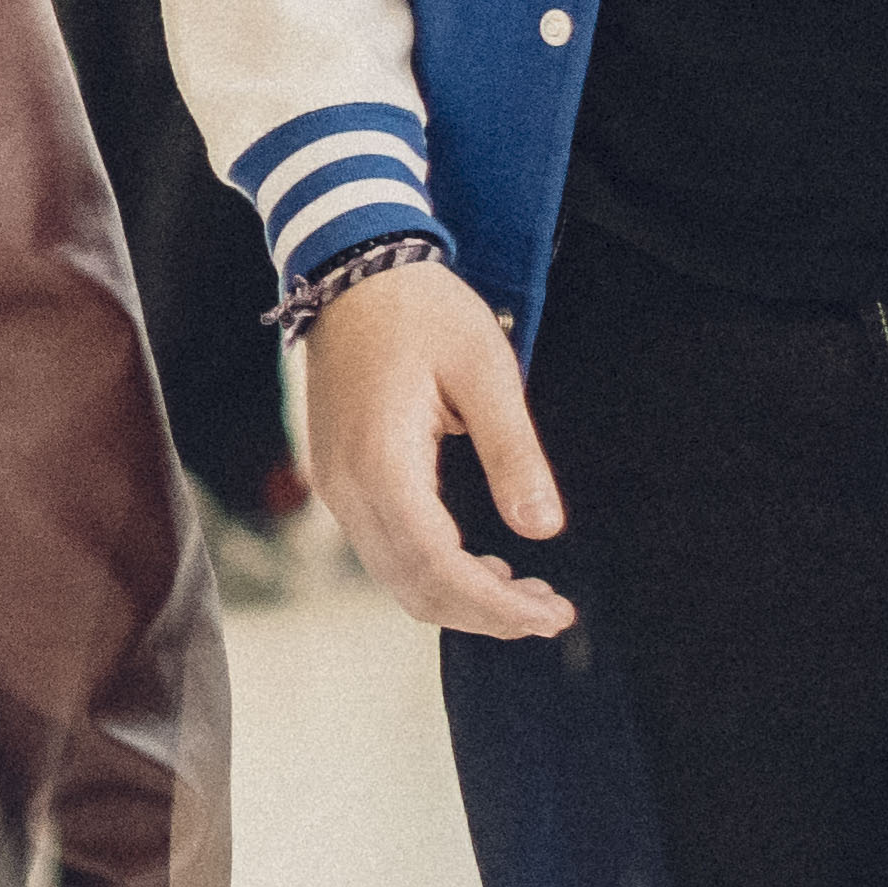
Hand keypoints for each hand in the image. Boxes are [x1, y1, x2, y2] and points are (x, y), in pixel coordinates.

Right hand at [301, 256, 577, 640]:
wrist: (353, 273)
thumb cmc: (423, 312)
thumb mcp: (487, 372)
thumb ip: (514, 454)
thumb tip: (543, 528)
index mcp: (381, 461)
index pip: (438, 566)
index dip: (496, 604)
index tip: (551, 614)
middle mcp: (347, 486)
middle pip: (414, 588)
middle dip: (486, 614)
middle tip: (551, 611)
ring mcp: (336, 487)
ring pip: (396, 578)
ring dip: (462, 598)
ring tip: (528, 592)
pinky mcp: (340, 480)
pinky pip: (385, 552)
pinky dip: (434, 573)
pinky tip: (482, 563)